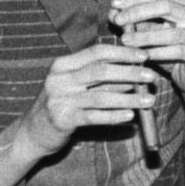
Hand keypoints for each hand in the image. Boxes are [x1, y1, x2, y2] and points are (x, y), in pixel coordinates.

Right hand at [23, 41, 163, 148]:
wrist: (32, 133)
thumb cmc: (61, 104)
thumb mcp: (75, 85)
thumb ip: (99, 76)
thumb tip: (134, 70)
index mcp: (63, 64)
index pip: (97, 52)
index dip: (123, 52)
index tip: (144, 56)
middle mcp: (59, 79)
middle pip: (101, 71)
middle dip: (130, 72)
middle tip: (152, 76)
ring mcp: (60, 99)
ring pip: (101, 95)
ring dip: (129, 98)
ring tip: (149, 100)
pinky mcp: (62, 119)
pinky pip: (94, 116)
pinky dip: (114, 116)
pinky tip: (131, 116)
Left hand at [109, 0, 184, 102]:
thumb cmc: (170, 53)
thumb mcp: (151, 35)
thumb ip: (135, 23)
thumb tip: (113, 13)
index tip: (114, 3)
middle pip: (166, 6)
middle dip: (138, 12)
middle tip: (118, 20)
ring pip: (170, 32)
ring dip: (144, 36)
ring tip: (124, 40)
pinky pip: (177, 52)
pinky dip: (157, 53)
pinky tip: (142, 56)